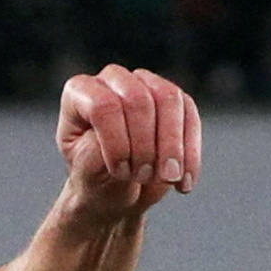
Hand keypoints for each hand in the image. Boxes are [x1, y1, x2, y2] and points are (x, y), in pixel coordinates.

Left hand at [54, 67, 199, 225]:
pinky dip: (190, 152)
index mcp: (79, 93)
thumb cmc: (94, 179)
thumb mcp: (87, 173)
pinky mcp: (174, 99)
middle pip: (139, 100)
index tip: (120, 173)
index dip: (116, 142)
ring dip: (172, 146)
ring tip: (167, 180)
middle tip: (144, 178)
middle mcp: (112, 80)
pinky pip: (190, 115)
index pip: (103, 106)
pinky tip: (184, 182)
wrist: (114, 190)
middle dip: (146, 145)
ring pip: (170, 100)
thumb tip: (132, 139)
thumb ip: (101, 152)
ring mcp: (145, 83)